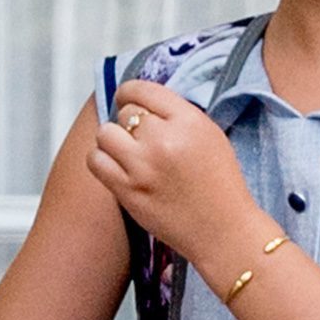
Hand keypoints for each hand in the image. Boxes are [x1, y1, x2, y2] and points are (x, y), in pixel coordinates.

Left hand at [88, 80, 256, 261]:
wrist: (223, 230)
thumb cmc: (220, 185)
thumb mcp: (211, 136)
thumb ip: (179, 115)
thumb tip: (144, 103)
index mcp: (190, 121)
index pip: (144, 89)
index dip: (131, 93)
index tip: (131, 100)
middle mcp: (164, 139)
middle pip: (126, 112)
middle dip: (130, 122)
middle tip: (141, 137)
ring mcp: (142, 166)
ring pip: (105, 133)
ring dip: (113, 139)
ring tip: (126, 151)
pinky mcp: (127, 190)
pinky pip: (95, 160)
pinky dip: (102, 159)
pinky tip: (117, 165)